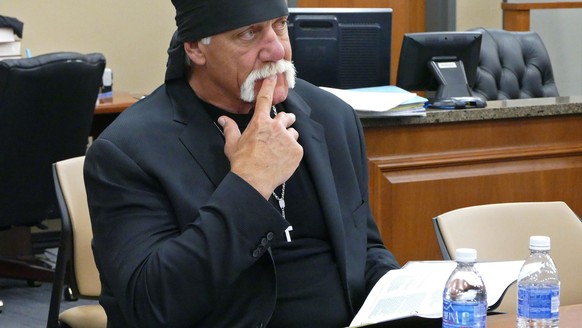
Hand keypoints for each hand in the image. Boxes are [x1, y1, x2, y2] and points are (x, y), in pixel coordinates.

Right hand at [219, 76, 302, 198]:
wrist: (253, 181)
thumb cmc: (242, 162)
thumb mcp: (232, 144)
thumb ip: (230, 129)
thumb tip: (222, 119)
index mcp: (260, 122)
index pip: (265, 99)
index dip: (270, 86)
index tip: (274, 76)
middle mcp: (276, 127)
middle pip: (286, 117)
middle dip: (285, 121)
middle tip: (280, 131)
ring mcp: (288, 138)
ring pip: (293, 132)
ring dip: (288, 138)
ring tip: (280, 150)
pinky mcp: (297, 150)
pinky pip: (297, 147)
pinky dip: (292, 152)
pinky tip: (283, 159)